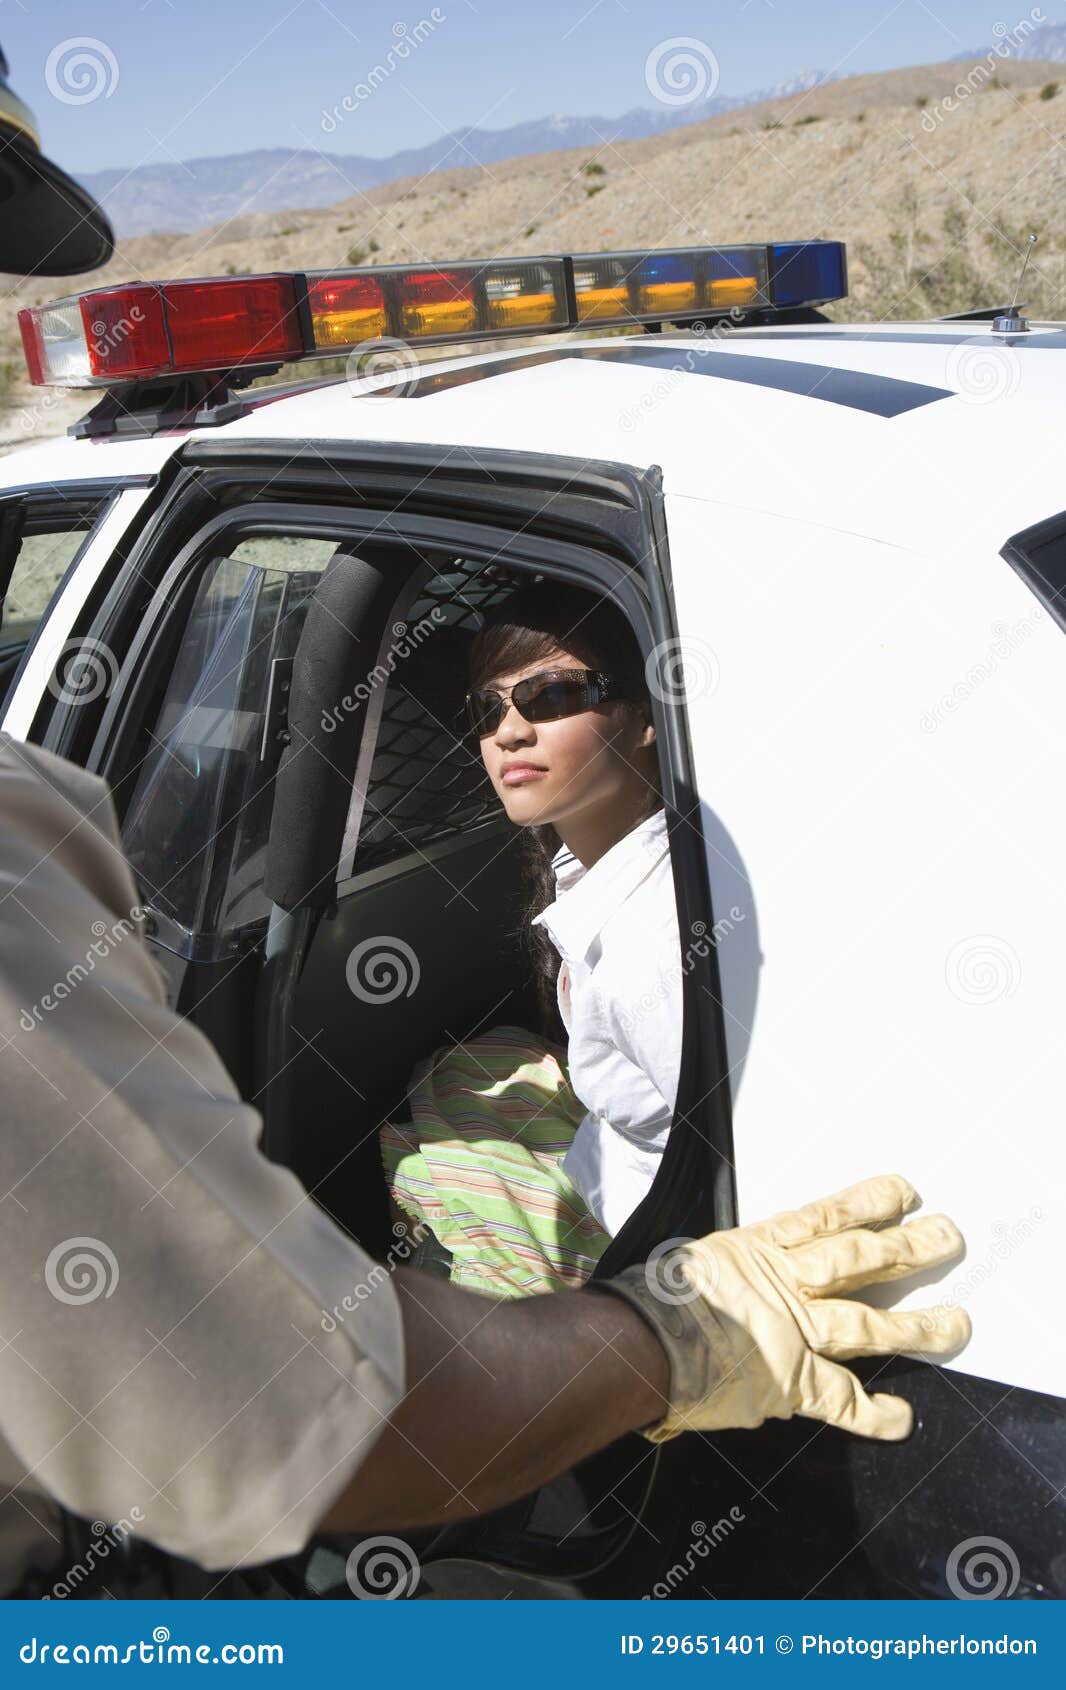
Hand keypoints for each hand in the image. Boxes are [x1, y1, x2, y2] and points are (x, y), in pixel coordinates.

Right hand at [606, 1173, 970, 1441]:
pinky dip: (873, 1414)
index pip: (826, 1216)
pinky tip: (901, 1417)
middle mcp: (785, 1283)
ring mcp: (793, 1332)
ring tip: (956, 1324)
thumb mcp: (692, 1261)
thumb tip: (720, 1277)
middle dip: (909, 1247)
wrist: (639, 1342)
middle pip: (860, 1259)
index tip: (903, 1192)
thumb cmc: (654, 1300)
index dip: (869, 1202)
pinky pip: (841, 1400)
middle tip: (947, 1236)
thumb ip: (722, 1270)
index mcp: (758, 1247)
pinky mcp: (790, 1381)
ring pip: (867, 1324)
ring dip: (916, 1327)